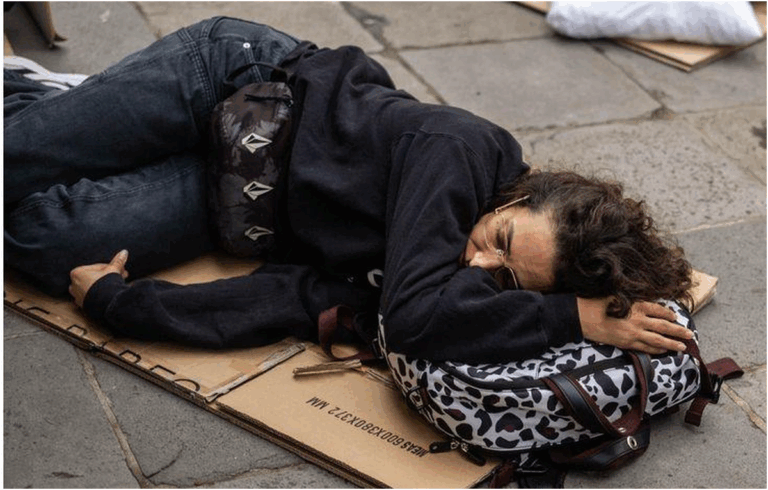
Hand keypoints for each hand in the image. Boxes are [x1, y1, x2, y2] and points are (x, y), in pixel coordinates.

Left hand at [69, 250, 128, 307]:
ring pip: (92, 287)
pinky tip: (109, 294)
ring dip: (103, 285)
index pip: (97, 267)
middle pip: (94, 277)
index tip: (121, 270)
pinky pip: (92, 296)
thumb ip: (117, 261)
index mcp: (77, 273)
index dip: (111, 268)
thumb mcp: (113, 270)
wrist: (106, 303)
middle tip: (121, 277)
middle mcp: (74, 285)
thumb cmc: (105, 284)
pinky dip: (99, 294)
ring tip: (115, 285)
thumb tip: (124, 252)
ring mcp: (77, 296)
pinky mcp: (83, 305)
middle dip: (108, 277)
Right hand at [577, 297, 693, 354]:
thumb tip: (640, 298)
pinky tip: (664, 350)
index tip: (675, 317)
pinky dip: (656, 349)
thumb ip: (628, 297)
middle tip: (690, 335)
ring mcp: (633, 333)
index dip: (669, 313)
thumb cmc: (594, 303)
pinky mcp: (626, 343)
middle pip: (663, 326)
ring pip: (658, 340)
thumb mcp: (613, 294)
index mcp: (635, 305)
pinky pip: (645, 347)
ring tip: (683, 347)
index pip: (658, 309)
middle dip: (678, 331)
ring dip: (672, 343)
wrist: (580, 318)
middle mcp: (637, 319)